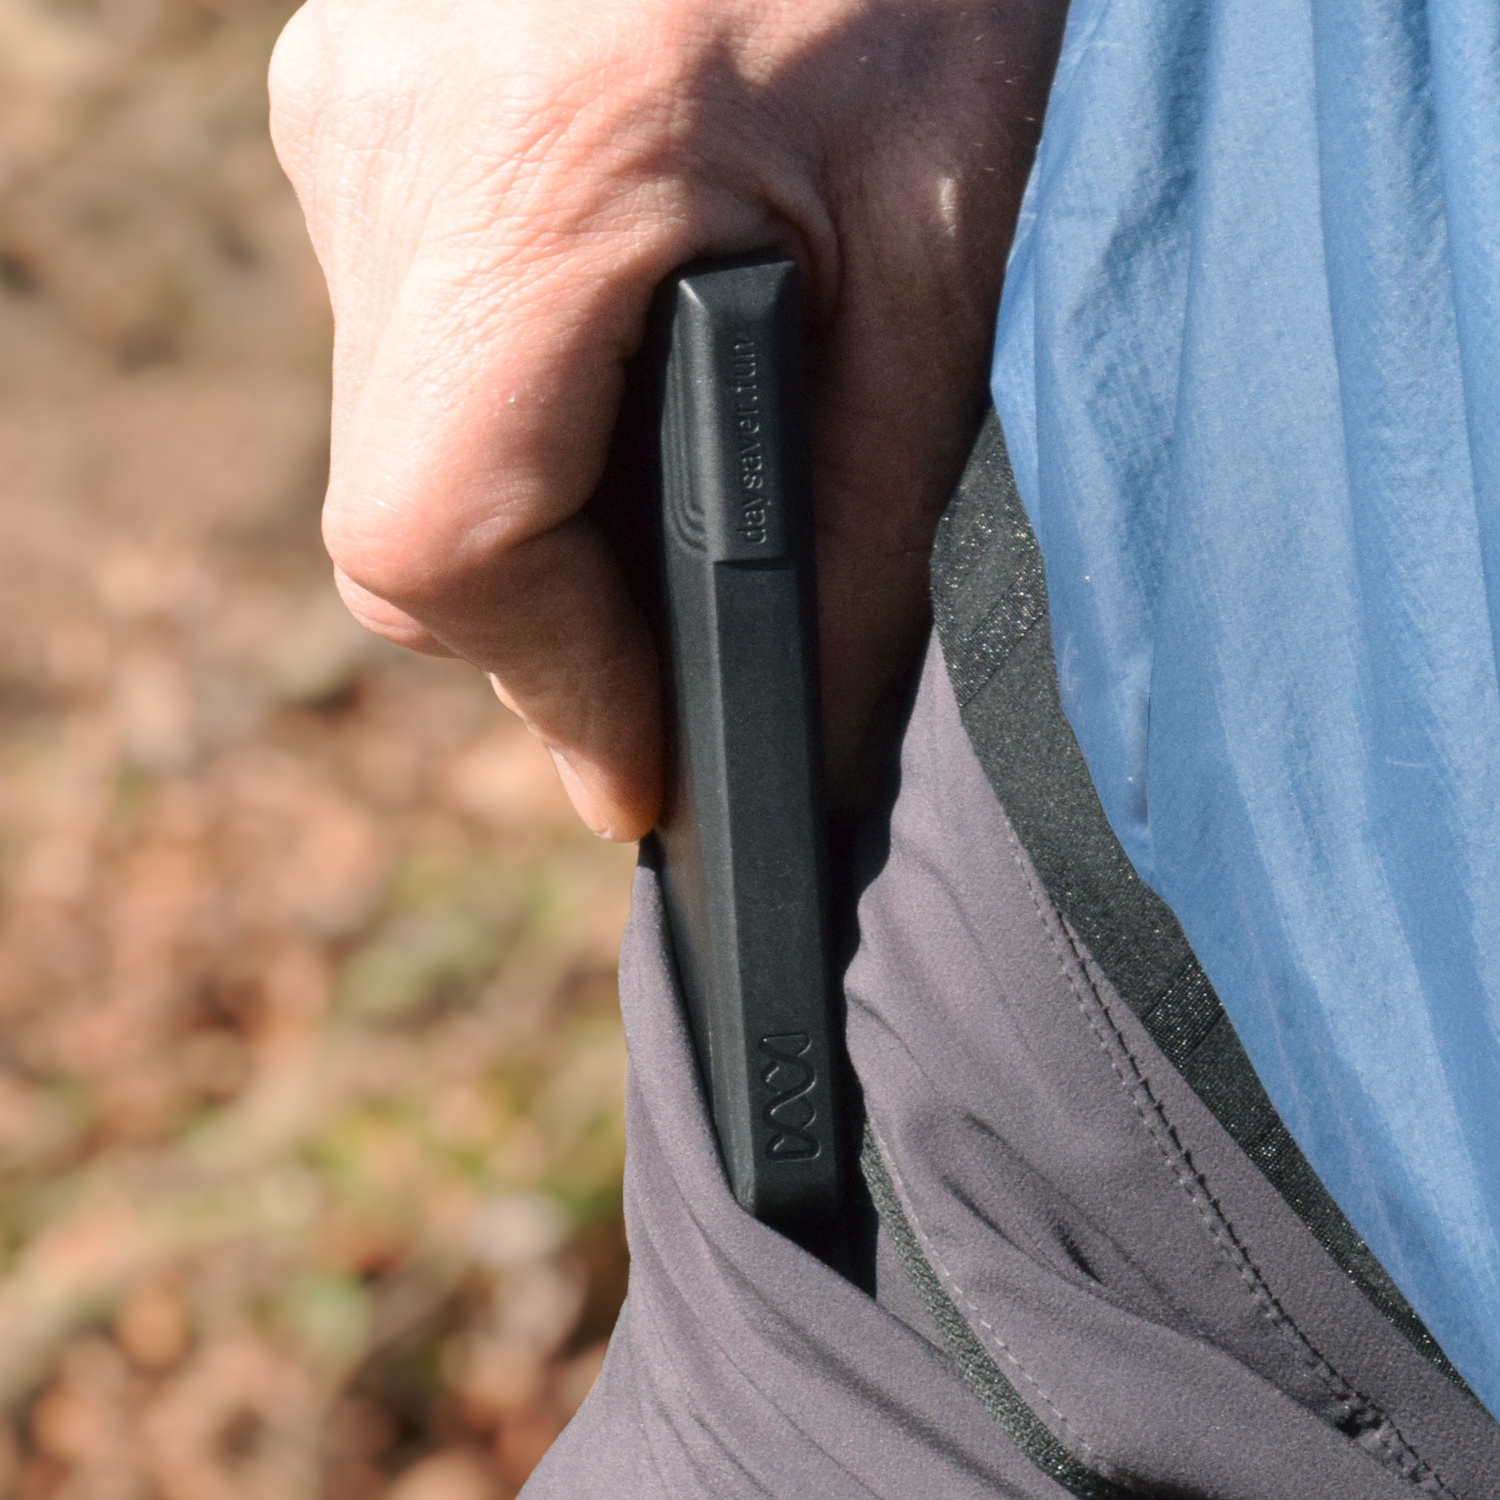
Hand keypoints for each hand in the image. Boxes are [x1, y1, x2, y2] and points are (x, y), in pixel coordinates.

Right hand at [269, 0, 1063, 838]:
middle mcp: (383, 144)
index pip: (446, 540)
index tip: (655, 776)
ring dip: (536, 526)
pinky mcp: (369, 95)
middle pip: (413, 524)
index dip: (561, 689)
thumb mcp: (942, 262)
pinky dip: (515, 414)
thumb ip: (862, 531)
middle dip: (556, 631)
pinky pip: (414, 336)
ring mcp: (352, 109)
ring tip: (668, 528)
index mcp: (527, 173)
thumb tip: (801, 732)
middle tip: (683, 678)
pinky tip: (619, 394)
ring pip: (405, 439)